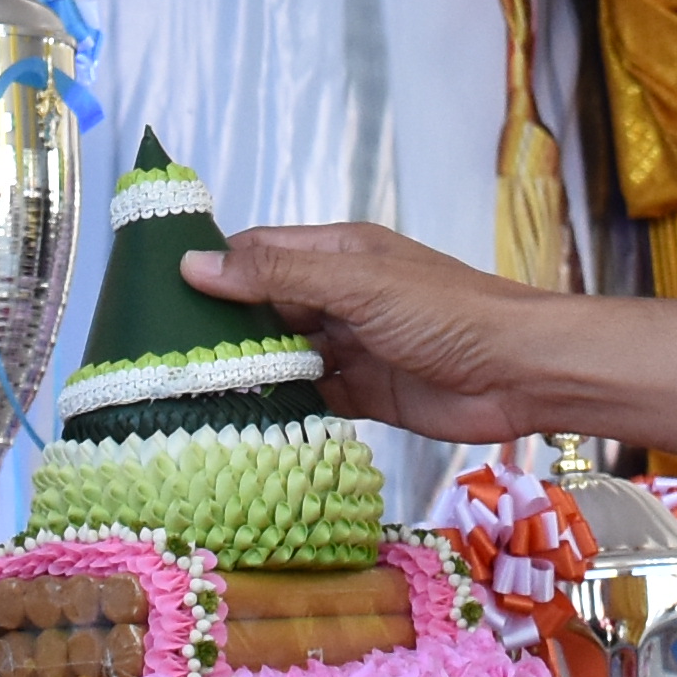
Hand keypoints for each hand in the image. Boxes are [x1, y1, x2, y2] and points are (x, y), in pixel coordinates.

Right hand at [189, 224, 563, 441]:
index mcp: (339, 254)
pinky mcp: (367, 394)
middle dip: (222, 327)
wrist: (521, 374)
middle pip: (266, 307)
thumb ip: (278, 278)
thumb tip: (196, 264)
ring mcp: (354, 347)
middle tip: (159, 356)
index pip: (260, 252)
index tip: (155, 292)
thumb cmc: (447, 314)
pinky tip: (243, 424)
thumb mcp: (356, 285)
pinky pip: (312, 399)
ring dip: (250, 373)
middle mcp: (341, 297)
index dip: (212, 268)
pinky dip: (283, 409)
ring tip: (187, 394)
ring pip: (286, 356)